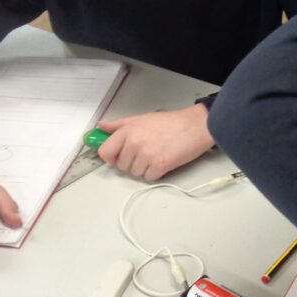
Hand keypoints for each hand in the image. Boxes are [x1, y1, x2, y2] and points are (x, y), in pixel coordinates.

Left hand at [96, 104, 214, 180]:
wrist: (196, 126)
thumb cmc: (171, 122)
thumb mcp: (141, 118)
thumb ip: (119, 124)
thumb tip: (101, 126)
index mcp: (127, 130)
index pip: (105, 152)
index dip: (111, 157)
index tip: (118, 157)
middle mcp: (134, 143)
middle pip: (121, 166)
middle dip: (131, 162)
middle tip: (146, 152)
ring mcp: (147, 155)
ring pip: (135, 173)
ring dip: (144, 168)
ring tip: (156, 155)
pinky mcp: (160, 165)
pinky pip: (149, 177)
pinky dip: (155, 173)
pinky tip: (163, 161)